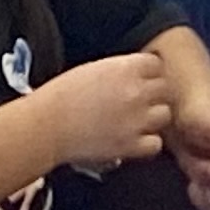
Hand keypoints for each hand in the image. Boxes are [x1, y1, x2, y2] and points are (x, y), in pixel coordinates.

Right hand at [29, 50, 173, 167]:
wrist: (44, 126)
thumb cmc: (60, 96)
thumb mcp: (94, 70)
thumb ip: (120, 70)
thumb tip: (136, 74)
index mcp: (126, 67)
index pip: (157, 65)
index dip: (148, 74)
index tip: (139, 81)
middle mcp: (137, 91)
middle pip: (165, 89)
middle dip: (153, 95)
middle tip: (137, 104)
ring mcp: (136, 119)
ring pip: (164, 115)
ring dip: (153, 119)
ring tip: (135, 123)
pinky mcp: (131, 145)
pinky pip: (156, 143)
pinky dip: (147, 143)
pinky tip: (132, 141)